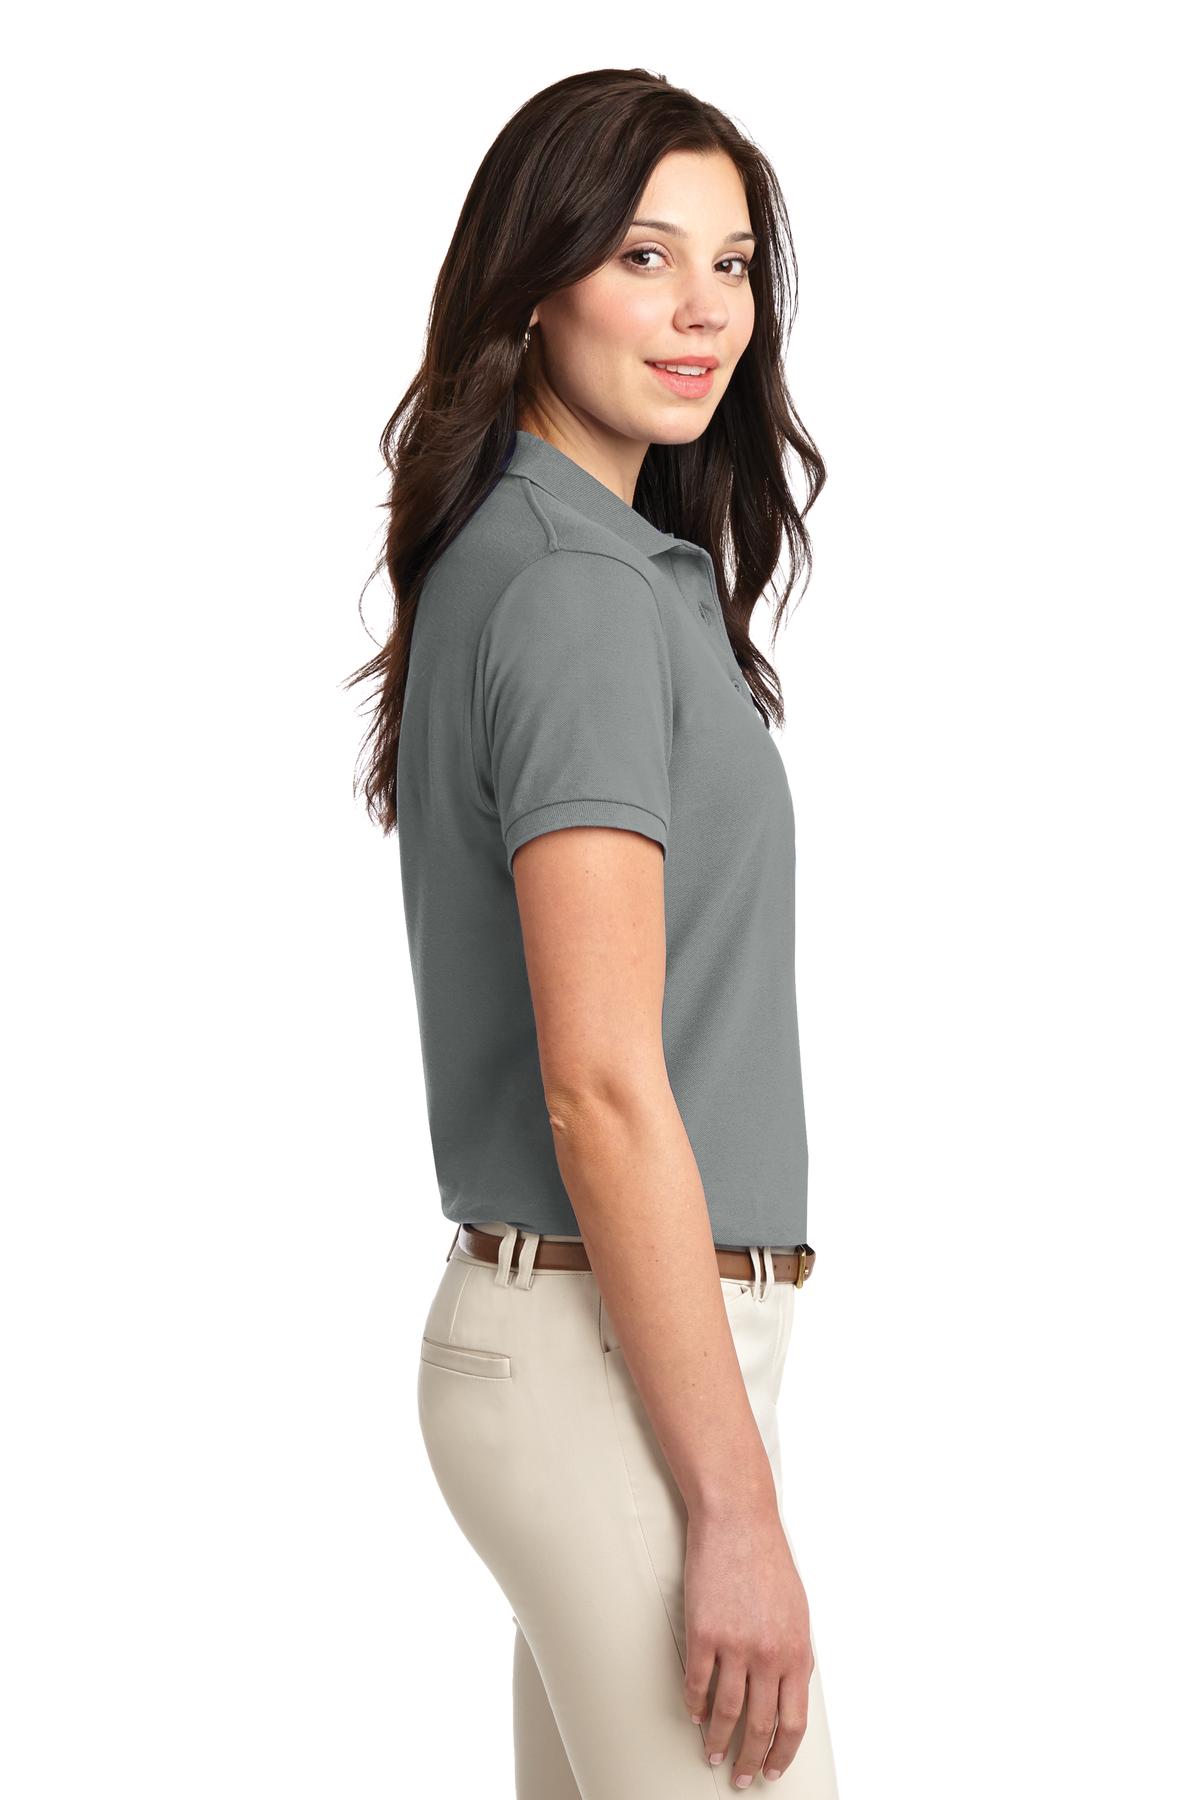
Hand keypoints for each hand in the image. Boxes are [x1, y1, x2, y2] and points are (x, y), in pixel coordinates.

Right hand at [681, 1501, 813, 1785]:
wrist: (739, 1522)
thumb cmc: (768, 1562)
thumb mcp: (797, 1612)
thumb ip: (794, 1654)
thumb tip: (787, 1692)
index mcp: (798, 1652)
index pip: (793, 1722)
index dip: (782, 1753)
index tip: (772, 1771)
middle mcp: (769, 1655)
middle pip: (760, 1726)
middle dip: (750, 1760)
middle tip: (741, 1778)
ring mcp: (735, 1645)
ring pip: (726, 1712)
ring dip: (718, 1741)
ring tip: (712, 1754)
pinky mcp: (703, 1632)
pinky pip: (696, 1683)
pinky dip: (693, 1705)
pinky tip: (694, 1715)